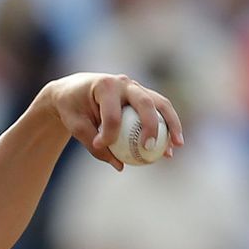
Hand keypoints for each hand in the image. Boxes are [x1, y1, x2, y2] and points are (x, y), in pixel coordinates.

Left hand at [45, 73, 184, 169]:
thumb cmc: (72, 108)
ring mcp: (135, 86)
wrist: (72, 90)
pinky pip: (159, 109)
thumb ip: (93, 145)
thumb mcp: (75, 125)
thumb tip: (119, 165)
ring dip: (172, 124)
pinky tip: (171, 145)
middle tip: (150, 147)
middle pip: (145, 103)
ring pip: (160, 103)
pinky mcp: (143, 93)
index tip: (101, 147)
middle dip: (151, 126)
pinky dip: (168, 125)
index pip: (112, 115)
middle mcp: (123, 83)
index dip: (108, 135)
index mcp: (104, 86)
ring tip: (176, 145)